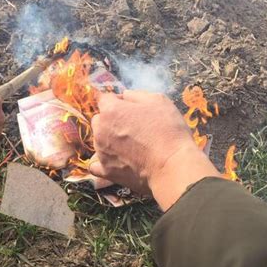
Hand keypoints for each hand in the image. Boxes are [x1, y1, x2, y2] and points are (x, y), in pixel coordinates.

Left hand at [89, 90, 220, 210]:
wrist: (172, 166)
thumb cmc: (167, 130)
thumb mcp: (158, 101)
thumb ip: (136, 94)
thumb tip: (124, 95)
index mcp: (111, 110)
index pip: (104, 98)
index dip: (118, 101)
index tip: (130, 107)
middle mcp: (100, 130)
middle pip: (98, 120)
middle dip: (110, 121)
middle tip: (132, 127)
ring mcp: (101, 152)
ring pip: (99, 141)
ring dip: (109, 140)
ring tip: (132, 147)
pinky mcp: (106, 171)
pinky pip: (95, 166)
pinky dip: (102, 163)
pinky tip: (113, 162)